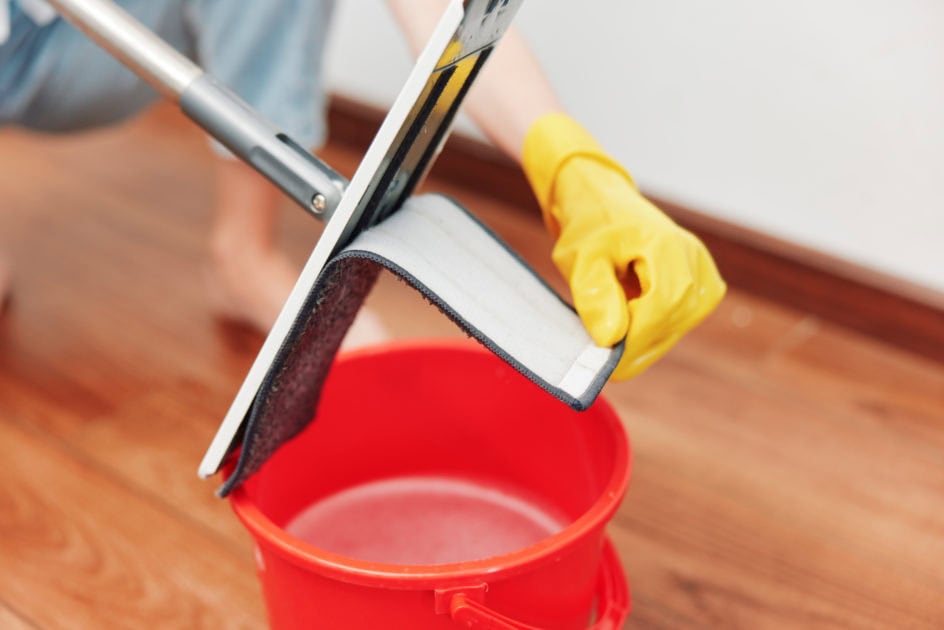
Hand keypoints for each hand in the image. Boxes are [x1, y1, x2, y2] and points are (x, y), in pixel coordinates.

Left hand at [523, 113, 725, 378]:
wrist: (604, 206)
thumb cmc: (590, 229)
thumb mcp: (581, 259)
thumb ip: (594, 296)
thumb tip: (610, 339)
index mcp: (669, 248)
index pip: (660, 310)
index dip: (632, 343)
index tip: (604, 363)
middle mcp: (695, 261)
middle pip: (671, 323)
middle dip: (634, 344)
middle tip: (601, 353)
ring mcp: (704, 275)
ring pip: (675, 329)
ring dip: (642, 339)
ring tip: (612, 324)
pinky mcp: (703, 289)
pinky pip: (678, 325)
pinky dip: (651, 332)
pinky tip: (629, 319)